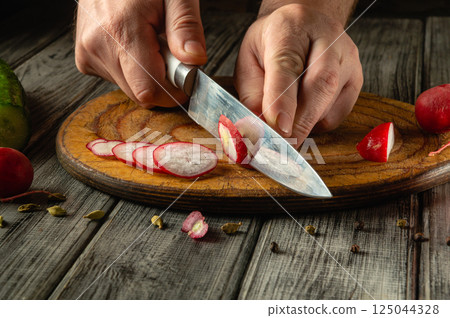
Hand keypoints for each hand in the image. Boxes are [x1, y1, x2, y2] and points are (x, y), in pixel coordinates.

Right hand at [75, 0, 206, 106]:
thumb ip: (185, 26)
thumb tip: (194, 59)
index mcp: (121, 30)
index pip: (149, 90)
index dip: (173, 92)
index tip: (187, 78)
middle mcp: (98, 46)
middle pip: (140, 93)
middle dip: (163, 82)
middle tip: (170, 52)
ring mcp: (88, 53)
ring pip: (130, 88)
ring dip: (148, 75)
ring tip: (151, 42)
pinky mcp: (85, 57)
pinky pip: (117, 79)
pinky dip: (133, 70)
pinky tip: (135, 45)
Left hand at [234, 3, 362, 147]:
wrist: (306, 24)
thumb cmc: (274, 44)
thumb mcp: (250, 60)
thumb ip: (252, 93)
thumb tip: (259, 128)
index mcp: (290, 29)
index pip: (287, 66)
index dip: (282, 100)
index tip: (278, 127)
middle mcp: (327, 40)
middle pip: (320, 86)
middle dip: (299, 123)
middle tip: (280, 147)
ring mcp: (347, 60)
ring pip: (330, 104)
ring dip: (305, 124)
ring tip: (286, 119)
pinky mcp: (357, 80)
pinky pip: (337, 114)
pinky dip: (317, 123)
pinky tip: (305, 112)